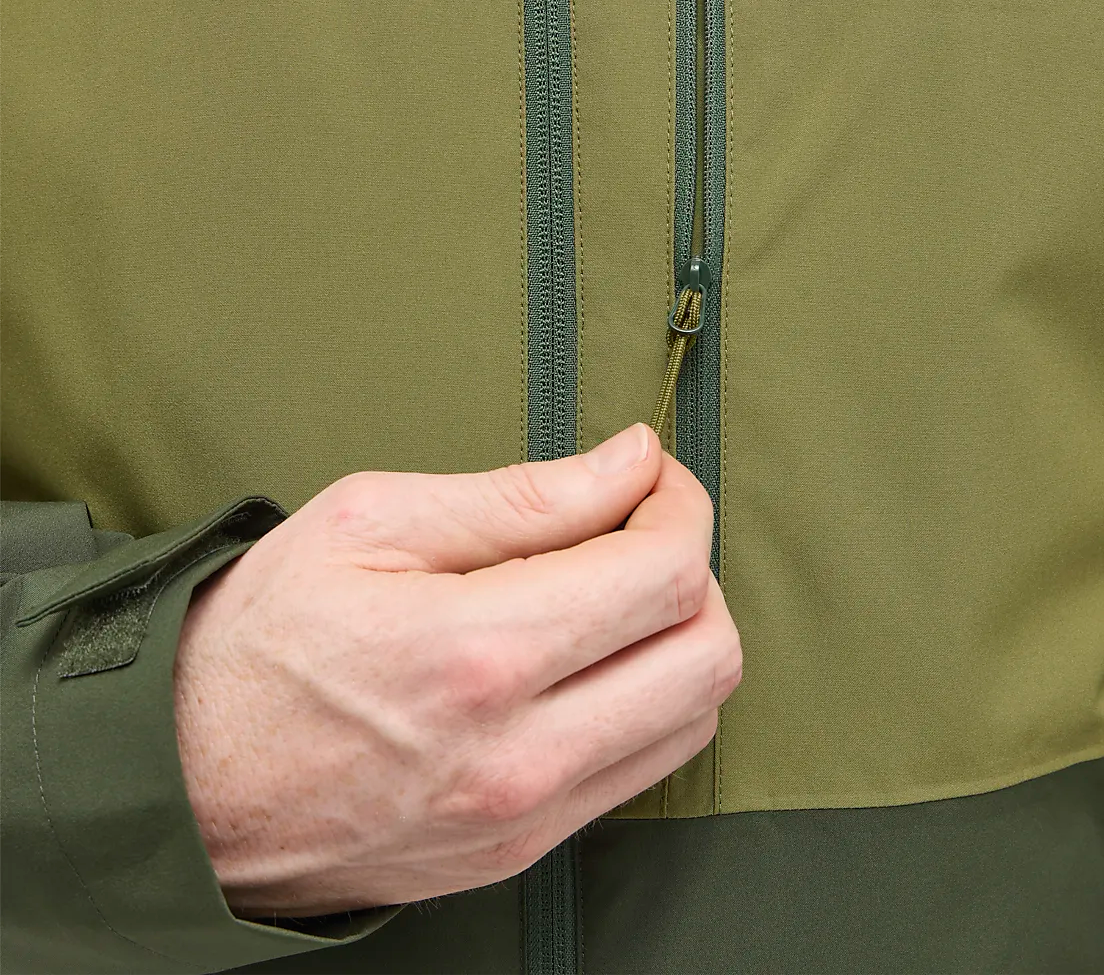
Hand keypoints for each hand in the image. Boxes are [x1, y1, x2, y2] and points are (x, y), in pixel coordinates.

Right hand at [171, 423, 741, 917]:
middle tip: (635, 529)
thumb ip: (521, 495)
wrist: (186, 783)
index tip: (649, 478)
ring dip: (677, 636)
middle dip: (694, 569)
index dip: (679, 505)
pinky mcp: (521, 852)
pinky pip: (643, 769)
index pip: (665, 574)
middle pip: (708, 653)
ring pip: (694, 716)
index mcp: (478, 653)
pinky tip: (586, 659)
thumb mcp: (371, 524)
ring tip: (608, 592)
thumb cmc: (260, 640)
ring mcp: (527, 818)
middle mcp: (520, 754)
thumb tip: (631, 461)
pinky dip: (646, 698)